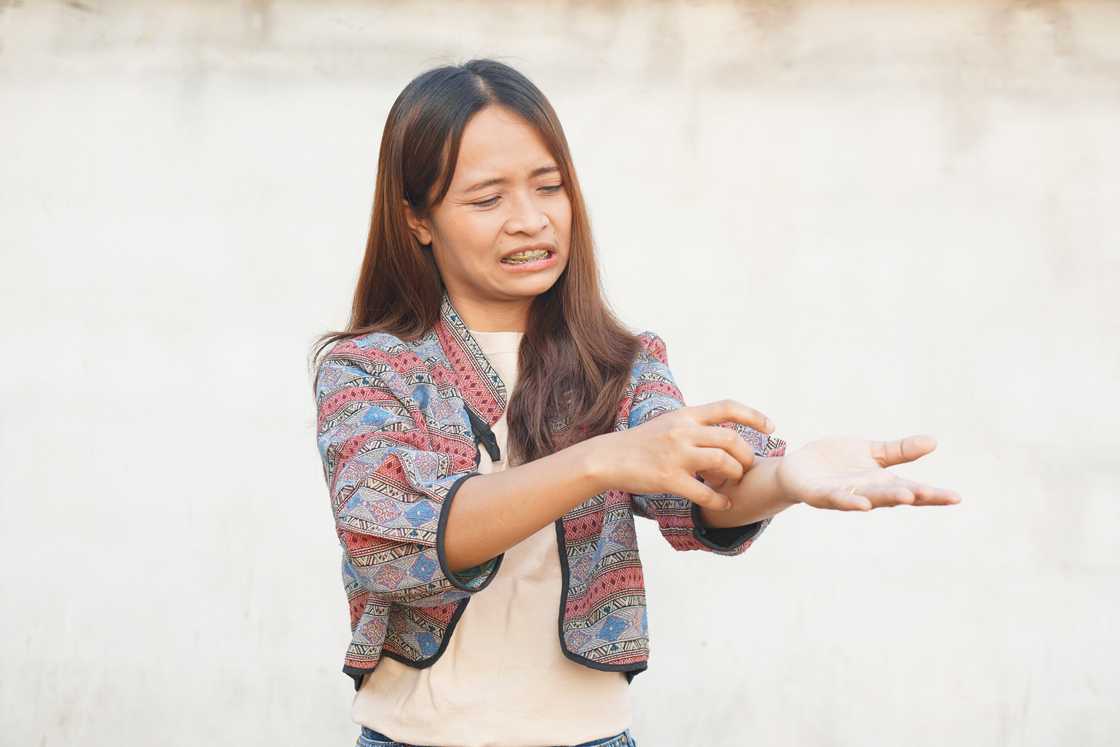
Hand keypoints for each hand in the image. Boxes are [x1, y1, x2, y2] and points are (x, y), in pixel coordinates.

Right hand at [595, 399, 775, 511]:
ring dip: (735, 474)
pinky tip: (724, 504)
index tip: (770, 428)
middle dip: (746, 454)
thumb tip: (722, 432)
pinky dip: (719, 500)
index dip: (753, 416)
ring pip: (722, 463)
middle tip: (747, 466)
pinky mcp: (669, 478)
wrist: (608, 457)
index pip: (727, 407)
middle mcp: (683, 431)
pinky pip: (704, 492)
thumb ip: (694, 425)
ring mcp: (676, 455)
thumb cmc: (640, 443)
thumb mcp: (668, 422)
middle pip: (731, 438)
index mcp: (685, 415)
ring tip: (734, 482)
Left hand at [775, 434, 961, 510]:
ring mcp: (844, 496)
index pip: (912, 489)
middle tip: (935, 495)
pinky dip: (850, 502)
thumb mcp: (871, 452)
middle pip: (894, 496)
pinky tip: (863, 503)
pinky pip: (837, 499)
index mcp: (881, 483)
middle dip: (914, 496)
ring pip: (869, 499)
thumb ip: (899, 451)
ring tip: (907, 496)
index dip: (933, 495)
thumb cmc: (837, 462)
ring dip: (887, 498)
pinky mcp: (820, 495)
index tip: (956, 497)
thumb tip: (934, 441)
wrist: (797, 467)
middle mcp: (867, 493)